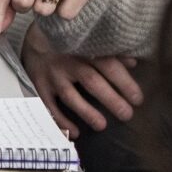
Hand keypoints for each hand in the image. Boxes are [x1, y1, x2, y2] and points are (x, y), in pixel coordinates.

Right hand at [20, 22, 141, 132]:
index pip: (109, 66)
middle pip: (92, 82)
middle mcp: (68, 62)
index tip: (137, 99)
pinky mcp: (39, 85)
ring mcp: (52, 75)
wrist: (34, 39)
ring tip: (102, 125)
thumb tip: (133, 63)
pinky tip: (74, 133)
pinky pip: (49, 105)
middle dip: (111, 99)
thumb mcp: (90, 41)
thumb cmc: (70, 42)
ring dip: (86, 112)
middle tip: (126, 115)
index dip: (124, 83)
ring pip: (70, 95)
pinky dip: (61, 120)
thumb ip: (111, 52)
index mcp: (85, 49)